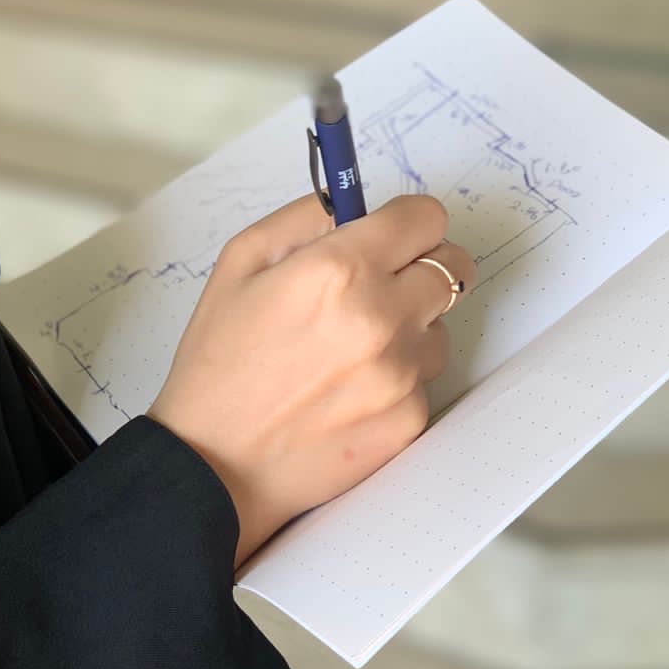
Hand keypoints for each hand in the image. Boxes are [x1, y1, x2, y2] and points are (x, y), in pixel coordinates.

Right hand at [149, 193, 474, 566]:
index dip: (408, 223)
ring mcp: (402, 374)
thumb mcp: (239, 264)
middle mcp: (382, 318)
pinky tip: (348, 393)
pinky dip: (397, 381)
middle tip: (381, 287)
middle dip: (420, 268)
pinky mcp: (410, 420)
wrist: (215, 466)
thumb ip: (304, 219)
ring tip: (351, 352)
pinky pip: (425, 380)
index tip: (393, 236)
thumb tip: (350, 202)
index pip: (427, 218)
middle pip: (453, 267)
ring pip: (440, 328)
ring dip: (410, 330)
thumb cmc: (219, 366)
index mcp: (340, 269)